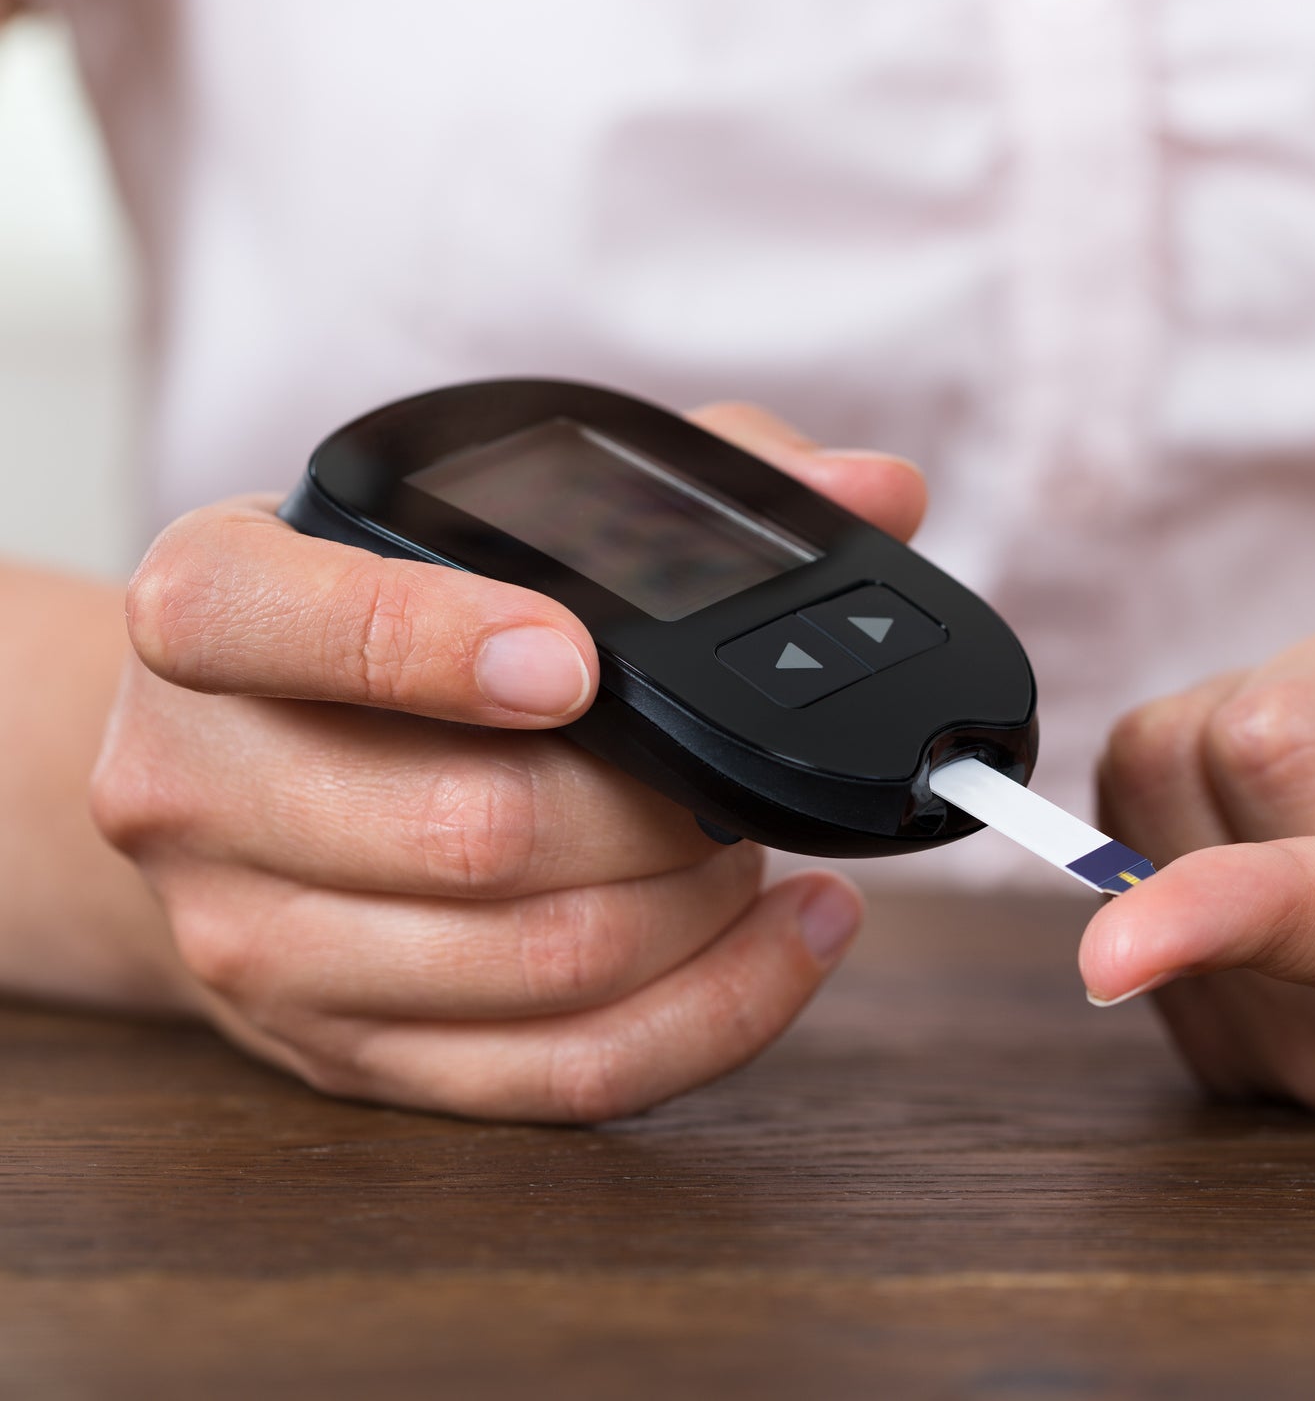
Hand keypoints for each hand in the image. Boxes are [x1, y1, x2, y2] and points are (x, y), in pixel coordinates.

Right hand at [90, 404, 926, 1121]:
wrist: (237, 764)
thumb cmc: (382, 619)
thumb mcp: (470, 514)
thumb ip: (668, 487)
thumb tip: (869, 491)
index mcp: (211, 611)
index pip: (281, 623)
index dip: (431, 643)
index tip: (577, 661)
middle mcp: (198, 787)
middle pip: (472, 830)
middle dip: (660, 806)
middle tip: (732, 773)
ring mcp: (260, 943)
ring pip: (541, 964)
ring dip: (701, 907)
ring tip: (754, 844)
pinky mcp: (347, 1056)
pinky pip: (564, 1074)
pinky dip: (718, 1009)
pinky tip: (786, 936)